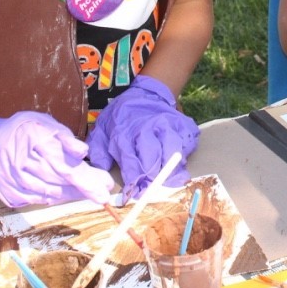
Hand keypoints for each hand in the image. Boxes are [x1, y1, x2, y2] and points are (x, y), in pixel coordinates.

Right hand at [0, 111, 113, 207]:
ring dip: (73, 195)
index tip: (105, 184)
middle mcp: (21, 161)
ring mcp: (13, 180)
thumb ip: (64, 136)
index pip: (64, 163)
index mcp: (32, 139)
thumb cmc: (22, 130)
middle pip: (59, 179)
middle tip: (104, 194)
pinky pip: (38, 199)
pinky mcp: (9, 193)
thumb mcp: (42, 122)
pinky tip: (68, 195)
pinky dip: (55, 198)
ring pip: (50, 192)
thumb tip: (83, 152)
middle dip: (85, 188)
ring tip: (92, 194)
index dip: (86, 176)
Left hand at [88, 75, 197, 199]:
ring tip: (166, 180)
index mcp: (127, 133)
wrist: (148, 94)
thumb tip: (101, 170)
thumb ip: (99, 150)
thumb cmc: (124, 116)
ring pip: (174, 155)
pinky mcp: (184, 125)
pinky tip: (175, 162)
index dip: (134, 182)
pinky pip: (187, 147)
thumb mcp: (104, 129)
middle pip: (154, 161)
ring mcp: (169, 126)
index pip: (132, 163)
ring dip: (170, 172)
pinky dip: (183, 158)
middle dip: (152, 180)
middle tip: (151, 190)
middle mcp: (149, 129)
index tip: (134, 193)